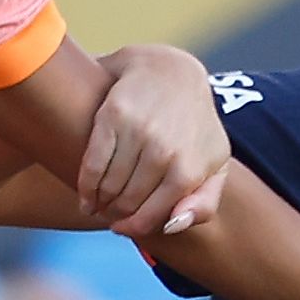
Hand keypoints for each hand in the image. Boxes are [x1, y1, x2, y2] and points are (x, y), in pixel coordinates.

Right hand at [81, 45, 232, 237]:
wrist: (171, 72)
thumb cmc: (193, 127)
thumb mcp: (214, 164)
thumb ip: (204, 203)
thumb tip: (171, 226)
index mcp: (191, 169)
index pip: (152, 217)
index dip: (133, 228)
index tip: (122, 227)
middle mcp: (165, 152)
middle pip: (127, 203)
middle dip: (116, 214)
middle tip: (109, 212)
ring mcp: (139, 133)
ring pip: (108, 187)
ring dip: (99, 202)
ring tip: (97, 203)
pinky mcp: (113, 116)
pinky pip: (93, 165)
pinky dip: (85, 185)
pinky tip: (85, 194)